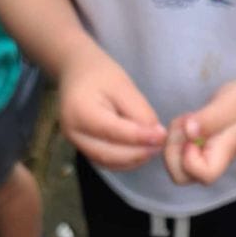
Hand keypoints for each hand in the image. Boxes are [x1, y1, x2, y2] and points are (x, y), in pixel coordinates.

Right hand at [59, 40, 166, 170]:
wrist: (78, 73)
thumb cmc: (101, 75)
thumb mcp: (123, 86)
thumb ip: (139, 112)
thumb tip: (156, 136)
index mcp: (80, 111)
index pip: (113, 131)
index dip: (140, 137)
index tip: (162, 136)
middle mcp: (73, 132)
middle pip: (110, 153)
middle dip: (139, 152)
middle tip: (161, 144)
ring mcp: (77, 144)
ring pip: (110, 162)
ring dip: (135, 159)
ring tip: (154, 146)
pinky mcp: (84, 150)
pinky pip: (108, 162)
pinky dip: (127, 161)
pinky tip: (142, 150)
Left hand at [164, 80, 235, 184]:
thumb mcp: (228, 107)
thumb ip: (209, 120)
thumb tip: (189, 131)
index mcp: (219, 161)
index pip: (200, 175)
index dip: (189, 157)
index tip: (196, 136)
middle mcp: (207, 164)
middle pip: (179, 175)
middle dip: (173, 148)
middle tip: (186, 125)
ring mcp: (198, 159)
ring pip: (171, 161)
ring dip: (173, 137)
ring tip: (190, 119)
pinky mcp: (191, 148)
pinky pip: (171, 148)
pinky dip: (174, 131)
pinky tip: (189, 118)